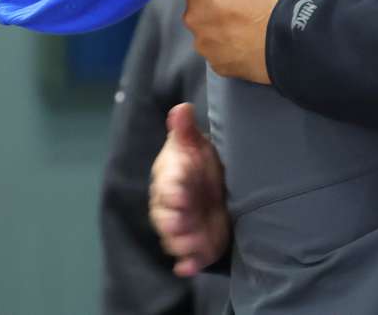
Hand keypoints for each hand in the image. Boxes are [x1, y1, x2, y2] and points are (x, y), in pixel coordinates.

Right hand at [148, 103, 230, 275]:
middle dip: (174, 221)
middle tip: (185, 222)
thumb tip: (181, 108)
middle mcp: (171, 206)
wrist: (211, 181)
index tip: (182, 193)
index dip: (173, 191)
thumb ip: (185, 129)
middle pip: (166, 218)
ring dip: (183, 244)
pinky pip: (189, 257)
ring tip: (195, 244)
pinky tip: (189, 269)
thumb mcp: (194, 143)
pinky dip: (188, 264)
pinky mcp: (196, 241)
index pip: (167, 186)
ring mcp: (183, 226)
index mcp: (170, 181)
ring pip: (176, 239)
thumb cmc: (197, 160)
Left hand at [182, 0, 305, 83]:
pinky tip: (251, 46)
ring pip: (210, 35)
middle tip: (245, 9)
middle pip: (200, 11)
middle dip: (216, 9)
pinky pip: (222, 55)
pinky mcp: (219, 66)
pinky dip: (233, 51)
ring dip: (223, 32)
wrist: (292, 31)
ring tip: (250, 31)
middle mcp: (193, 18)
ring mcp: (205, 45)